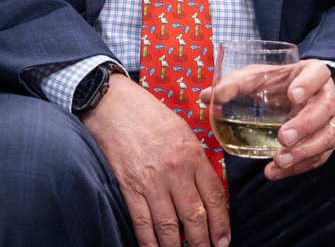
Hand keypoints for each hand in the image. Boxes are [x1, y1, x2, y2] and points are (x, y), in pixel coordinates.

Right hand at [82, 74, 228, 246]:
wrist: (111, 102)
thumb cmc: (146, 113)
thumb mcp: (180, 129)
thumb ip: (194, 159)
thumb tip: (203, 190)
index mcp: (192, 154)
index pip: (215, 198)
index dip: (222, 225)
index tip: (223, 241)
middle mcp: (175, 170)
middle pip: (195, 218)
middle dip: (203, 243)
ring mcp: (151, 180)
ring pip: (170, 226)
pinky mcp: (128, 185)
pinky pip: (142, 222)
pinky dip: (149, 243)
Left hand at [203, 59, 334, 180]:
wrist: (302, 95)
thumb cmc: (278, 82)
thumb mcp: (259, 75)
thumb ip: (236, 83)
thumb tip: (207, 96)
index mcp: (313, 73)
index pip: (318, 74)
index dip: (308, 84)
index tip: (292, 95)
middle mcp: (326, 97)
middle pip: (323, 111)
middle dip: (304, 126)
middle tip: (283, 137)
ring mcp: (331, 121)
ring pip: (325, 138)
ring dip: (303, 152)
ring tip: (279, 160)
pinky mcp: (326, 142)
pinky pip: (318, 158)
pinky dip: (298, 167)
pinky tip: (276, 171)